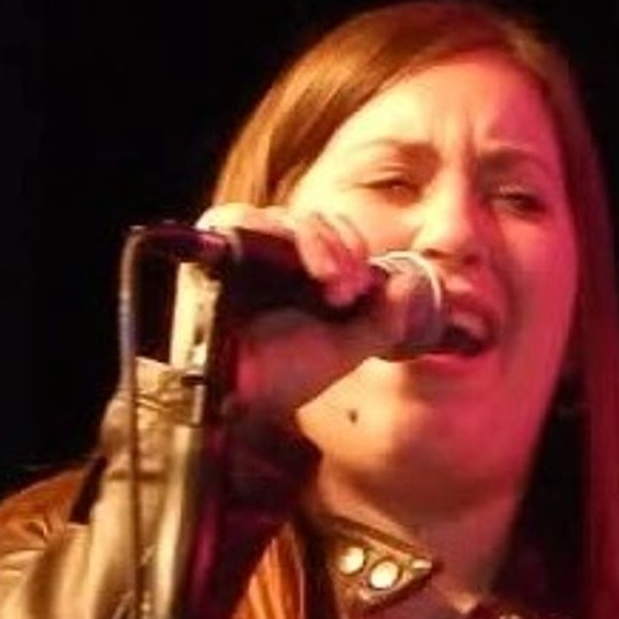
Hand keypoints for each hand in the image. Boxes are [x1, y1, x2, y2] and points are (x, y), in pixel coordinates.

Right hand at [170, 202, 415, 416]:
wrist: (238, 401)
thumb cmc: (284, 378)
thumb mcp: (345, 349)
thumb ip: (381, 321)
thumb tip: (409, 283)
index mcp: (298, 275)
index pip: (330, 233)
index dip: (353, 250)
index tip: (363, 288)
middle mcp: (268, 258)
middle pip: (311, 221)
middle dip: (341, 250)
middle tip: (348, 291)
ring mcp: (238, 249)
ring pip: (284, 217)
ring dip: (319, 244)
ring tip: (332, 288)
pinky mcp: (209, 248)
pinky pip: (240, 218)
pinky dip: (277, 234)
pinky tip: (301, 269)